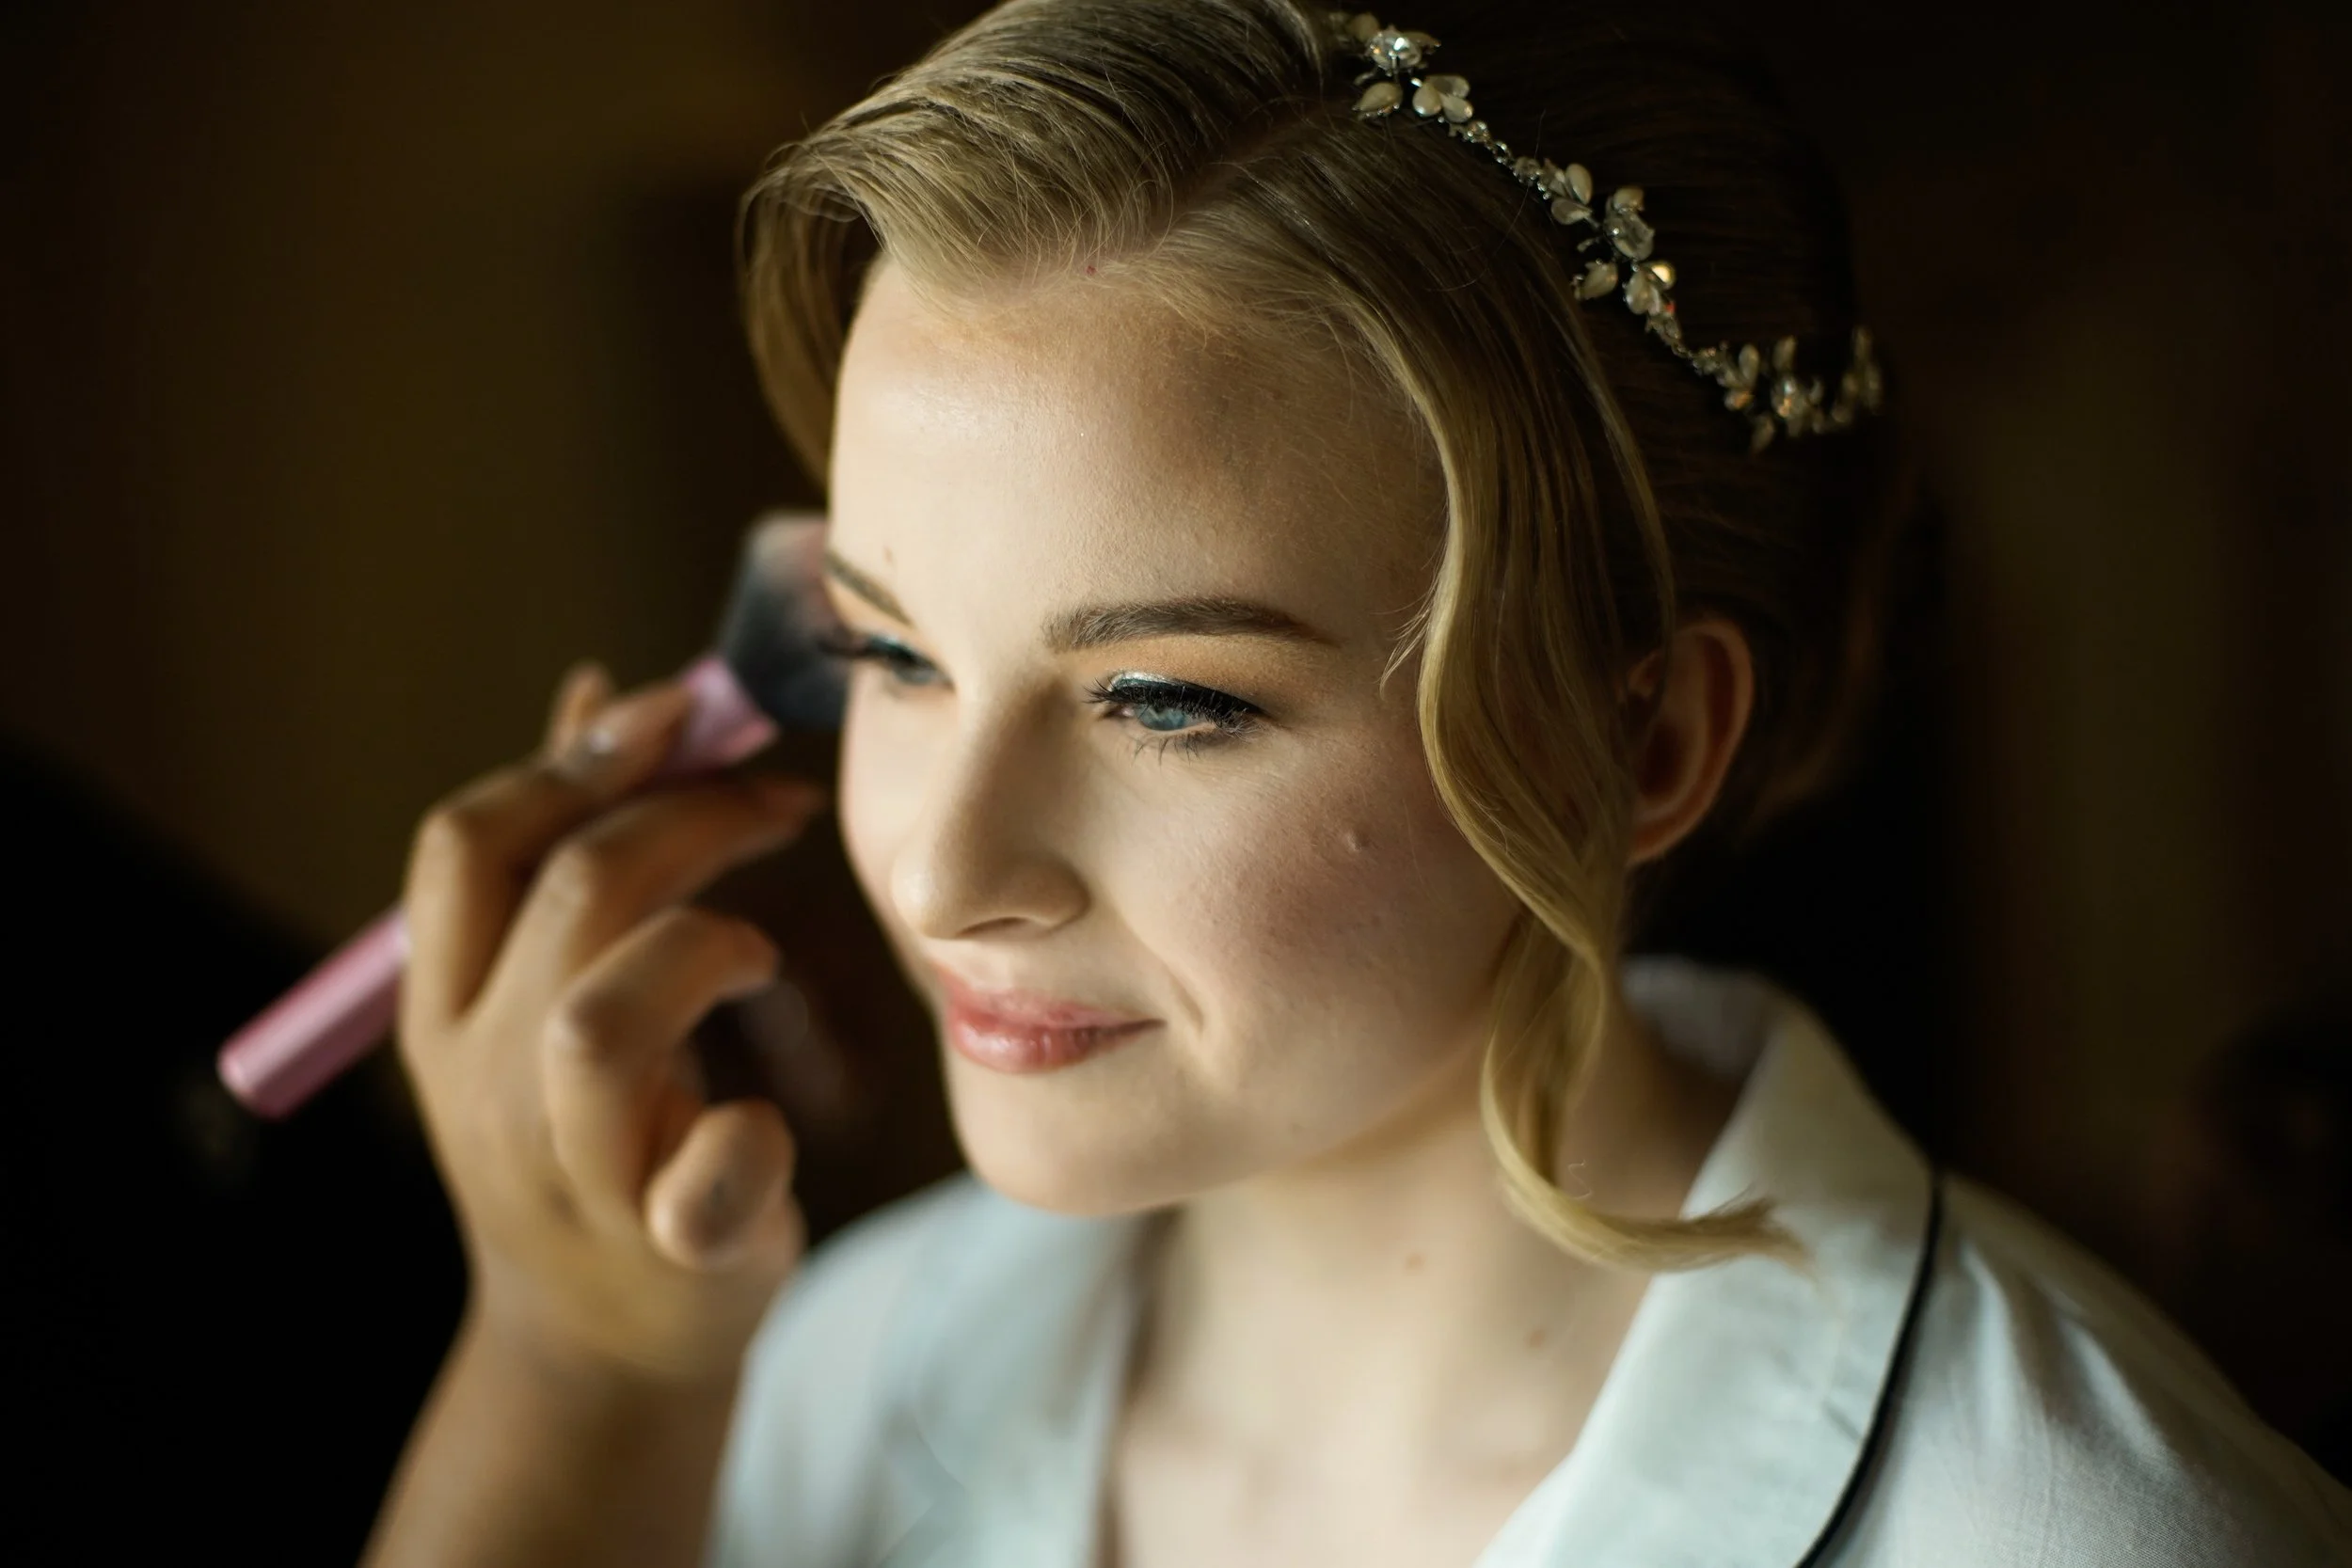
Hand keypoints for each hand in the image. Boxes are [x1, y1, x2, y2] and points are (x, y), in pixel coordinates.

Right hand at [396, 661, 825, 1386]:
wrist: (601, 1348)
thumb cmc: (589, 1134)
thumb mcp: (538, 992)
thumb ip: (561, 844)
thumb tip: (594, 691)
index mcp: (443, 1011)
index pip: (468, 843)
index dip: (579, 759)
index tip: (680, 712)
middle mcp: (483, 1086)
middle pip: (568, 896)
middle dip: (690, 818)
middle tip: (778, 802)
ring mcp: (569, 1175)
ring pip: (602, 1019)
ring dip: (707, 949)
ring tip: (756, 956)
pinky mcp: (668, 1249)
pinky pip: (707, 1175)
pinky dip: (753, 1137)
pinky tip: (764, 1122)